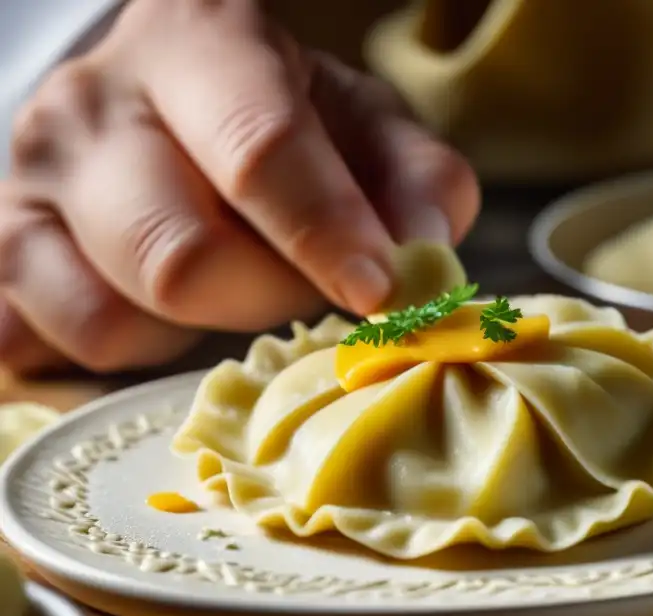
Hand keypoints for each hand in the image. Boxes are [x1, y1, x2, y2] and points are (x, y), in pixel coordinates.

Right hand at [0, 0, 478, 373]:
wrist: (164, 107)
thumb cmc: (277, 120)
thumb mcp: (363, 129)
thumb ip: (415, 183)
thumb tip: (426, 258)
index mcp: (197, 44)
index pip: (259, 151)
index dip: (327, 234)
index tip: (381, 293)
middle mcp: (92, 105)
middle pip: (184, 258)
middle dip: (268, 297)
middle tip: (306, 283)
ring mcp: (29, 182)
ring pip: (118, 316)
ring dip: (203, 328)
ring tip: (234, 279)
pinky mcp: (0, 255)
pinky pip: (68, 347)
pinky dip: (139, 349)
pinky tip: (168, 304)